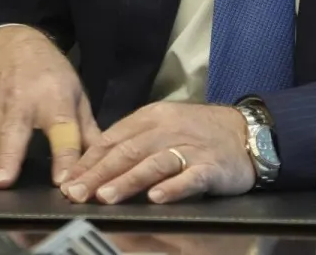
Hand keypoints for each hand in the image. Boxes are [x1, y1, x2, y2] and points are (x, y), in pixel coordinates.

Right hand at [0, 25, 99, 188]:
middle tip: (1, 182)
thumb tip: (101, 163)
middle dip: (7, 157)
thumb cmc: (49, 73)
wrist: (10, 41)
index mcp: (53, 100)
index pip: (63, 129)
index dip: (65, 155)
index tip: (64, 180)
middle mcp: (21, 103)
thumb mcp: (75, 93)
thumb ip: (87, 131)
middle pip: (14, 133)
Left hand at [61, 101, 255, 204]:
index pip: (113, 138)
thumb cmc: (200, 132)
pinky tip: (157, 198)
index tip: (67, 181)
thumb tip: (93, 164)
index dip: (89, 161)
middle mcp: (169, 129)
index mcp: (152, 117)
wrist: (248, 132)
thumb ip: (133, 141)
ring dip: (128, 180)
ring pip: (155, 163)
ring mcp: (191, 148)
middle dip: (99, 173)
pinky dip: (173, 188)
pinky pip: (190, 177)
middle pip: (128, 151)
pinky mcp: (212, 166)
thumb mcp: (164, 126)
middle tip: (77, 193)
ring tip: (106, 196)